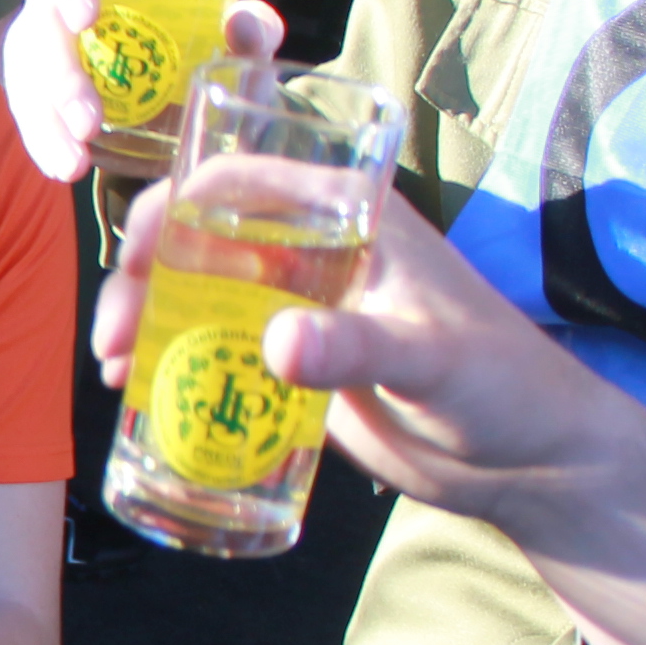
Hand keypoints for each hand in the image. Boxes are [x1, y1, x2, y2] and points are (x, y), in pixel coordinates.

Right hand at [6, 0, 288, 180]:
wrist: (188, 84)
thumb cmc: (204, 38)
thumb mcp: (236, 34)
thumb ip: (252, 27)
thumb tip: (245, 24)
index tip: (84, 18)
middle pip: (41, 23)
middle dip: (59, 76)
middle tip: (88, 120)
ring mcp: (43, 43)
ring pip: (25, 74)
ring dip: (44, 121)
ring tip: (74, 163)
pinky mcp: (36, 85)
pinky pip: (27, 110)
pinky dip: (43, 142)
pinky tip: (63, 168)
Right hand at [92, 183, 639, 535]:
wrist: (533, 463)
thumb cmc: (506, 387)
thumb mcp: (432, 359)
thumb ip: (356, 348)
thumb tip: (275, 344)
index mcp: (349, 219)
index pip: (239, 182)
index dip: (174, 208)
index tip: (135, 260)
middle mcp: (314, 254)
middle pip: (199, 240)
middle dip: (142, 279)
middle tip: (112, 337)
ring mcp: (300, 310)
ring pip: (198, 296)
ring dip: (147, 324)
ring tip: (115, 370)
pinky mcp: (296, 367)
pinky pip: (216, 352)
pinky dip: (172, 365)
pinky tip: (140, 396)